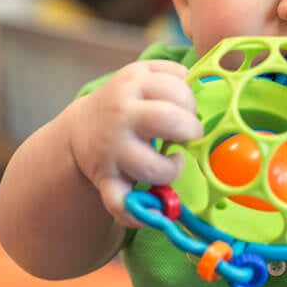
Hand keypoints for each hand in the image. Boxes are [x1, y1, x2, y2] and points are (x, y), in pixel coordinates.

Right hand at [69, 60, 202, 225]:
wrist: (83, 127)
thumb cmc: (128, 100)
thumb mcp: (144, 74)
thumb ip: (173, 74)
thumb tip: (202, 85)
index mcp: (134, 83)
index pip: (177, 89)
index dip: (191, 102)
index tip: (186, 110)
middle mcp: (121, 114)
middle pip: (167, 120)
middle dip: (190, 129)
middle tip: (188, 135)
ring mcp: (113, 149)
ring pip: (150, 167)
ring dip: (172, 169)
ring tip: (173, 162)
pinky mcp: (106, 179)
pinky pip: (120, 203)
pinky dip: (138, 213)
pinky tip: (155, 206)